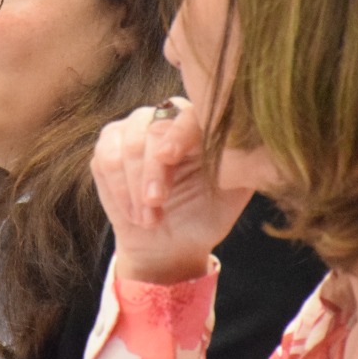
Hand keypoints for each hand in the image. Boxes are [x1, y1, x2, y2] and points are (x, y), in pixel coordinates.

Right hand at [90, 100, 265, 283]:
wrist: (170, 244)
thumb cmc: (205, 216)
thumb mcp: (231, 193)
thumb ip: (240, 163)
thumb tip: (252, 144)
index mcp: (201, 124)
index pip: (189, 115)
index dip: (177, 133)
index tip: (169, 158)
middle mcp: (167, 118)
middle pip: (153, 127)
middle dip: (150, 169)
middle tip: (155, 204)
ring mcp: (135, 129)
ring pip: (126, 140)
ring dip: (132, 184)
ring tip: (148, 219)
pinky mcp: (109, 146)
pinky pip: (105, 156)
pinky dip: (117, 188)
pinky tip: (133, 213)